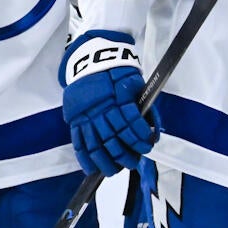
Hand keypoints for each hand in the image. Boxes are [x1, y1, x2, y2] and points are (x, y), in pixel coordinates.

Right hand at [60, 30, 158, 175]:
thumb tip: (153, 129)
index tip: (148, 146)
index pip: (131, 122)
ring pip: (95, 144)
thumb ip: (142, 105)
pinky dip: (84, 158)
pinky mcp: (74, 118)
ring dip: (106, 161)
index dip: (140, 137)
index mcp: (117, 97)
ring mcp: (85, 114)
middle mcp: (100, 108)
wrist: (91, 57)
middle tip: (134, 162)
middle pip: (113, 138)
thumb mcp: (134, 82)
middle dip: (126, 154)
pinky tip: (91, 170)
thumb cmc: (118, 71)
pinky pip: (78, 141)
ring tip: (115, 170)